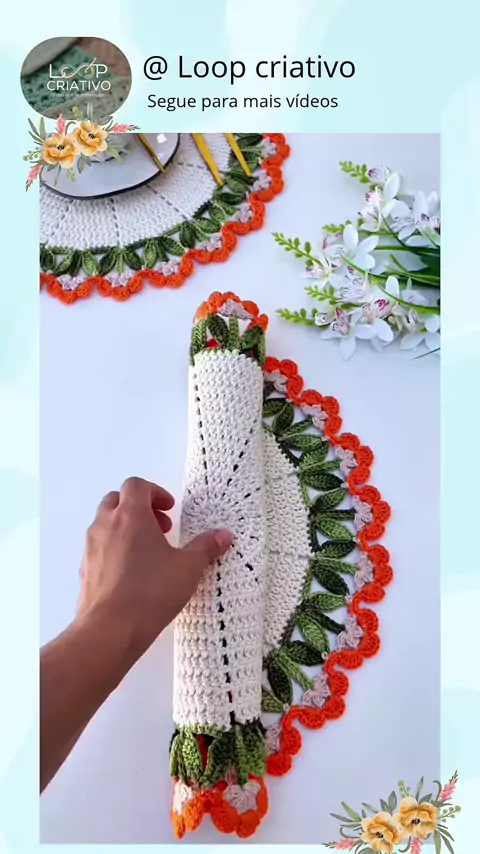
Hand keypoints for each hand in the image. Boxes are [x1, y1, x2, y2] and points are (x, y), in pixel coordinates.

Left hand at [78, 477, 232, 653]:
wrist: (110, 629)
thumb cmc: (152, 591)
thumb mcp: (188, 568)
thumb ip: (206, 548)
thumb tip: (224, 535)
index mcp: (131, 515)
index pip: (136, 485)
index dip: (155, 492)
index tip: (170, 510)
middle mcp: (106, 524)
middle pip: (117, 499)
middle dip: (139, 507)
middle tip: (160, 528)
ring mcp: (91, 546)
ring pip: (105, 523)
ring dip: (125, 527)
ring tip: (148, 552)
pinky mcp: (84, 568)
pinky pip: (99, 547)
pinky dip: (114, 548)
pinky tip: (132, 573)